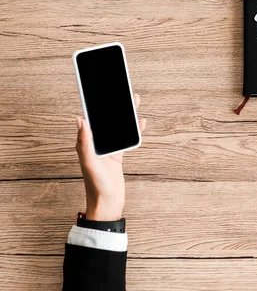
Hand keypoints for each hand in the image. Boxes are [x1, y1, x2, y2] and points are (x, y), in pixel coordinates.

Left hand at [75, 94, 145, 220]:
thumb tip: (79, 119)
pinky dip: (134, 129)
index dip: (96, 105)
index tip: (100, 91)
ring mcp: (108, 149)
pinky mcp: (118, 155)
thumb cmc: (96, 186)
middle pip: (107, 120)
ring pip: (118, 127)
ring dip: (125, 115)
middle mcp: (97, 144)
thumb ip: (85, 141)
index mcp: (87, 143)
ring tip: (133, 101)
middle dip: (114, 105)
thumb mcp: (90, 162)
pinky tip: (140, 122)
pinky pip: (126, 138)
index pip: (92, 119)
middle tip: (121, 91)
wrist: (108, 203)